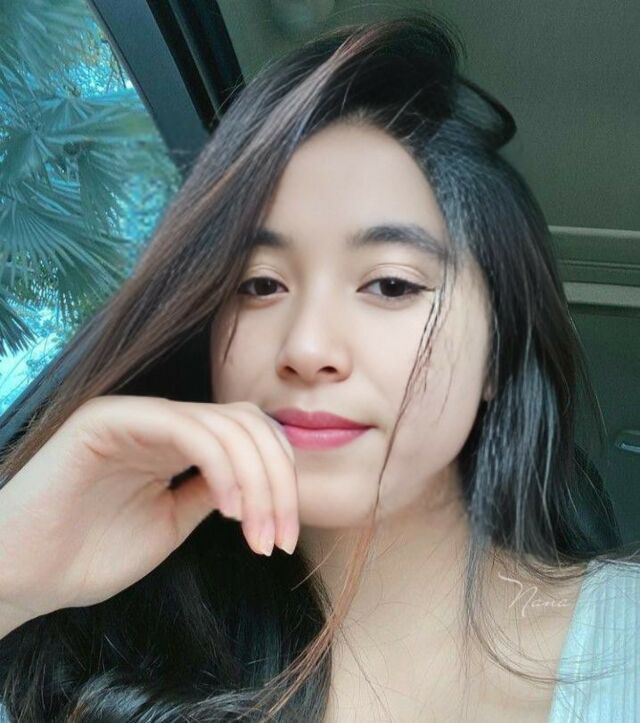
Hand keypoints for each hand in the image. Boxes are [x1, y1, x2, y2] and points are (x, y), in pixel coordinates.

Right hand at [0, 395, 297, 620]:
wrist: (21, 577)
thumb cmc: (88, 554)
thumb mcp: (171, 523)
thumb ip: (211, 492)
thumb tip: (258, 480)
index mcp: (175, 440)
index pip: (248, 435)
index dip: (280, 479)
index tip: (285, 535)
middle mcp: (160, 418)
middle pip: (248, 425)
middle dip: (278, 481)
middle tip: (280, 538)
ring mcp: (135, 414)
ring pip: (225, 424)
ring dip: (257, 482)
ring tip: (259, 535)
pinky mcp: (109, 419)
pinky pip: (186, 429)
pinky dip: (222, 468)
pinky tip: (231, 510)